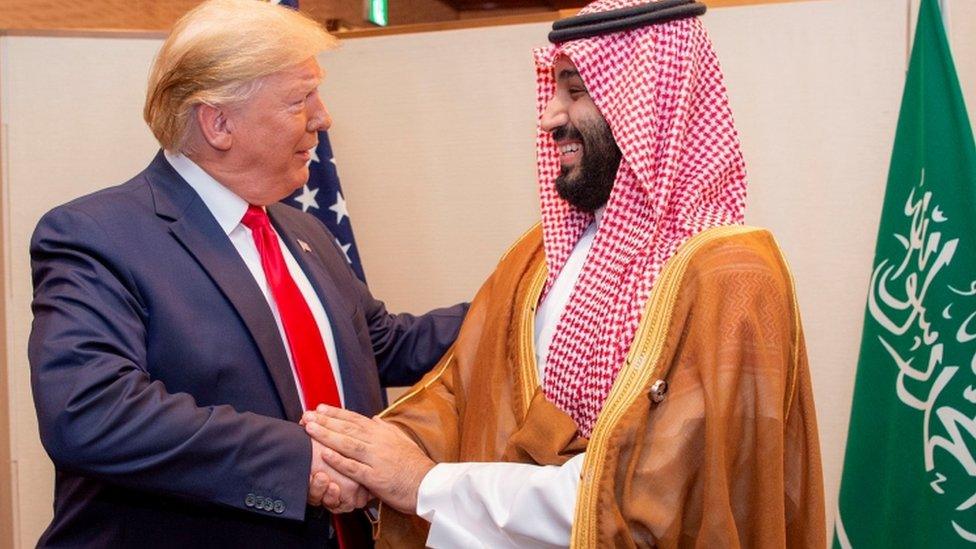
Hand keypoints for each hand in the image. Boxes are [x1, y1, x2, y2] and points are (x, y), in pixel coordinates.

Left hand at [303, 405, 434, 514]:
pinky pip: (354, 468)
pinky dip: (339, 460)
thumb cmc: (414, 464)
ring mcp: (376, 459)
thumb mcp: (401, 439)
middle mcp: (378, 442)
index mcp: (382, 433)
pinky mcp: (376, 478)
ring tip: (310, 429)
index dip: (335, 413)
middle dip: (325, 421)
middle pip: (347, 429)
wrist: (428, 484)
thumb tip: (374, 418)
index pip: (355, 419)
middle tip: (306, 415)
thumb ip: (385, 428)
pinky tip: (325, 454)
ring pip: (347, 444)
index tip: (319, 408)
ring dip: (327, 435)